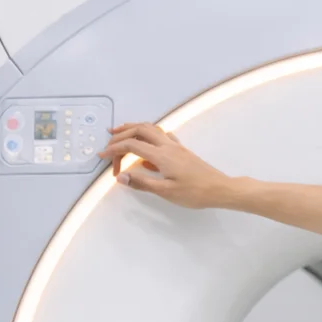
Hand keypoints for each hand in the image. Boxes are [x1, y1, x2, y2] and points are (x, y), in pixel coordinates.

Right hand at [98, 122, 231, 207]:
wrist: (220, 189)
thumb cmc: (194, 193)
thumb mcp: (166, 192)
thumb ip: (142, 183)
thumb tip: (120, 176)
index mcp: (161, 155)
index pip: (132, 145)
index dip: (114, 149)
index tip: (102, 156)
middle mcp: (167, 145)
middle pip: (139, 130)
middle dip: (121, 134)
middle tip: (108, 143)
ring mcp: (176, 146)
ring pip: (151, 129)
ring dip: (134, 129)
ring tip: (121, 135)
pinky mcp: (182, 150)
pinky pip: (161, 135)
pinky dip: (148, 134)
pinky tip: (146, 144)